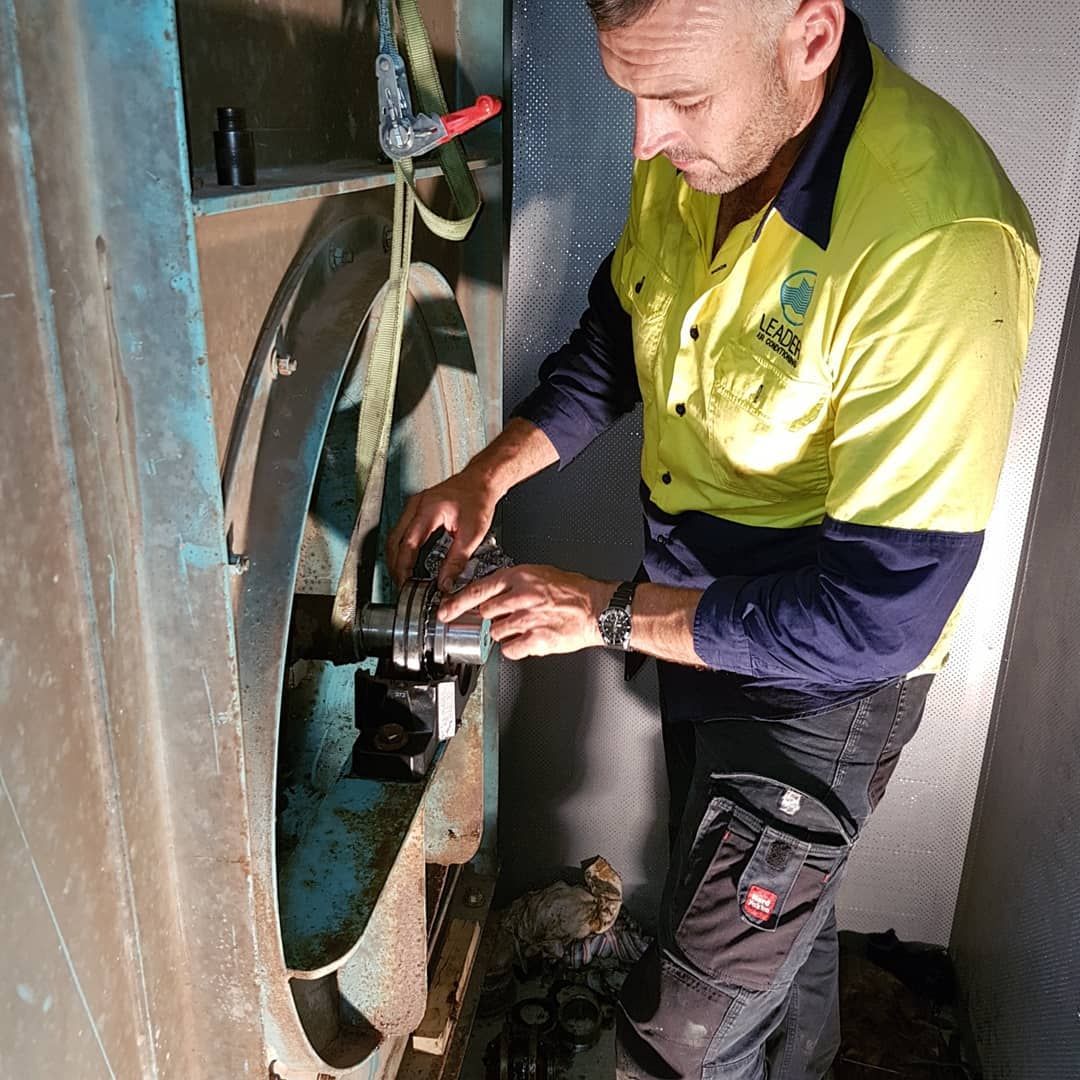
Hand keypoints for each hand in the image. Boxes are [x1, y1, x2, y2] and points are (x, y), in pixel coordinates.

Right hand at [386, 467, 498, 589]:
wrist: (482, 480)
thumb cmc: (478, 498)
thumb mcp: (472, 534)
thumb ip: (457, 561)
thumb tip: (445, 583)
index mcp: (427, 510)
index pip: (407, 545)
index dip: (403, 568)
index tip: (405, 584)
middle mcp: (416, 506)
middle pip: (394, 542)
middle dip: (395, 567)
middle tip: (402, 585)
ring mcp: (414, 506)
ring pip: (394, 537)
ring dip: (397, 559)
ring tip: (405, 577)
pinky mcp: (417, 509)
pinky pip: (402, 532)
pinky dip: (403, 549)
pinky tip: (410, 561)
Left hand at [437, 565, 615, 659]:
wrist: (598, 608)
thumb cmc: (574, 591)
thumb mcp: (540, 574)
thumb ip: (514, 583)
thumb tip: (493, 594)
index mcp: (520, 577)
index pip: (478, 589)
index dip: (457, 602)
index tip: (445, 610)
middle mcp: (521, 597)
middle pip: (485, 613)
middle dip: (488, 619)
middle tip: (496, 620)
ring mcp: (528, 620)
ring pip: (496, 632)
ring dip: (502, 633)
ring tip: (519, 628)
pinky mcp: (536, 640)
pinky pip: (511, 649)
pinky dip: (514, 648)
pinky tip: (525, 640)